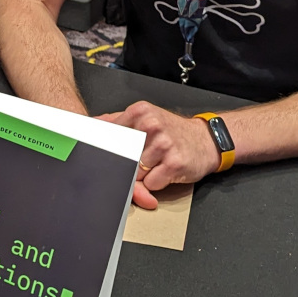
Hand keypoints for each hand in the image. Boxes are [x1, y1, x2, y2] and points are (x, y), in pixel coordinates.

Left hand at [99, 101, 221, 207]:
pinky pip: (151, 184)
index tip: (102, 159)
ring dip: (142, 176)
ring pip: (135, 173)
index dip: (106, 152)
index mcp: (139, 112)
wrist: (206, 140)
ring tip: (155, 165)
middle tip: (136, 164)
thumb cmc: (173, 131)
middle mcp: (150, 125)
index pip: (110, 137)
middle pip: (121, 157)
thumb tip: (91, 124)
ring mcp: (163, 144)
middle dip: (124, 166)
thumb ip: (118, 120)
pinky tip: (164, 172)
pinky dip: (155, 183)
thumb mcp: (146, 117)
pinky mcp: (174, 163)